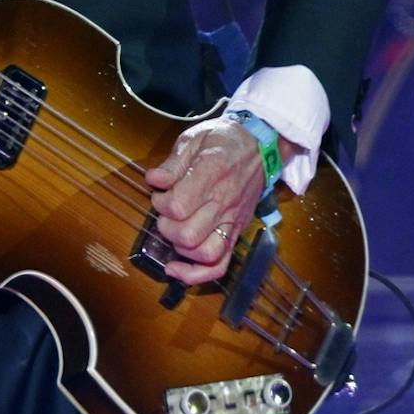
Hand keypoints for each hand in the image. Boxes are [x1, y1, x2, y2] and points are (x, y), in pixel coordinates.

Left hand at [144, 119, 265, 285]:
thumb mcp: (194, 138)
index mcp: (212, 173)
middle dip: (165, 226)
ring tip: (174, 231)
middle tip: (165, 212)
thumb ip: (172, 162)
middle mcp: (224, 201)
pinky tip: (176, 269)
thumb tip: (154, 180)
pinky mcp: (236, 232)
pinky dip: (196, 275)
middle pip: (187, 234)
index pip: (178, 205)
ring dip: (180, 248)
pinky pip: (220, 265)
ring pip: (204, 253)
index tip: (160, 193)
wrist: (260, 146)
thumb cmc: (223, 140)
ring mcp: (233, 220)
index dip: (160, 203)